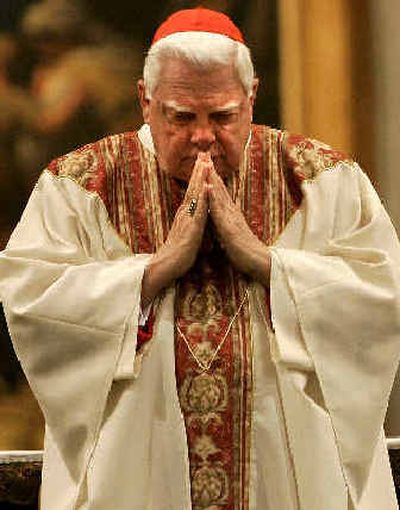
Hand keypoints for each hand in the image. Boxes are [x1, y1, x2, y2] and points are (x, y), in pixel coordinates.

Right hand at [141, 152, 210, 304]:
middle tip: (204, 151)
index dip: (198, 175)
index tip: (203, 160)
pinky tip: (207, 186)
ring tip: (206, 162)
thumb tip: (194, 214)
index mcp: (185, 214)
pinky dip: (203, 197)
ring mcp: (187, 220)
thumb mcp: (186, 233)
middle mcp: (185, 213)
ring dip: (200, 178)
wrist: (164, 268)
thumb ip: (190, 222)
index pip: (193, 191)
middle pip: (193, 187)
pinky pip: (198, 211)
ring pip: (195, 195)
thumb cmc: (177, 254)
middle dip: (199, 169)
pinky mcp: (190, 229)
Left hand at [207, 160, 270, 285]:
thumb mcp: (230, 232)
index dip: (211, 176)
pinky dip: (213, 198)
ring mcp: (230, 217)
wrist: (258, 261)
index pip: (218, 191)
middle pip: (219, 187)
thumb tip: (218, 216)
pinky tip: (208, 186)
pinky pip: (219, 211)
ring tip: (205, 162)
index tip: (203, 162)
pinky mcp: (229, 227)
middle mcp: (230, 211)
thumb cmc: (243, 250)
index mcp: (229, 213)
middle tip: (203, 152)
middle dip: (210, 170)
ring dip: (211, 178)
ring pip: (219, 194)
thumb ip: (224, 222)